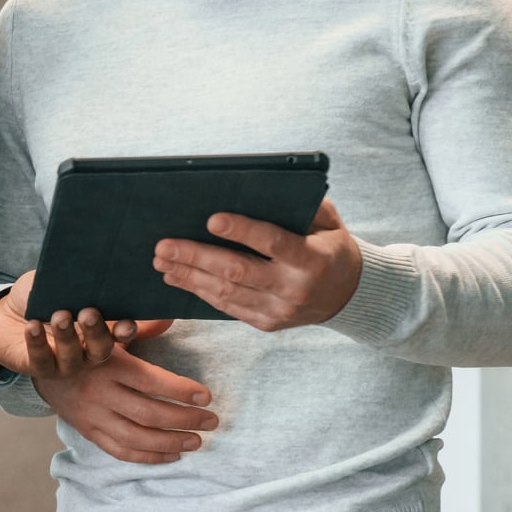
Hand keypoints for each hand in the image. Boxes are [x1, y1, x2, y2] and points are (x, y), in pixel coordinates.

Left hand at [0, 268, 134, 378]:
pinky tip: (31, 326)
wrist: (5, 313)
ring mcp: (63, 363)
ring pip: (72, 358)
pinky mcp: (38, 367)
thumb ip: (74, 278)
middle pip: (100, 349)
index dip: (126, 330)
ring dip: (67, 337)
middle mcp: (86, 350)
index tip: (125, 322)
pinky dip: (37, 343)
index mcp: (99, 328)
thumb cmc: (39, 297)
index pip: (120, 333)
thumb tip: (87, 264)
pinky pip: (41, 360)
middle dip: (96, 332)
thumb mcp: (58, 282)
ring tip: (59, 316)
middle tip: (88, 313)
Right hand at [35, 329, 216, 464]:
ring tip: (197, 441)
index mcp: (108, 364)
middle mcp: (100, 392)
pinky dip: (147, 457)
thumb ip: (140, 328)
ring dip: (170, 442)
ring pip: (136, 437)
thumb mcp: (107, 330)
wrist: (42, 364)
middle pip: (148, 413)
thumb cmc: (83, 344)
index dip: (181, 390)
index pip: (151, 381)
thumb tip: (171, 317)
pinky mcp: (88, 431)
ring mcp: (92, 416)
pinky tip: (171, 454)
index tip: (207, 396)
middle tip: (212, 421)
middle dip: (185, 419)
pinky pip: (119, 451)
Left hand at [152, 198, 361, 331]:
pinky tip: (179, 278)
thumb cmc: (331, 247)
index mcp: (313, 259)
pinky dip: (200, 292)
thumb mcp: (329, 222)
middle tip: (164, 245)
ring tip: (162, 261)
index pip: (273, 242)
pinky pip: (228, 307)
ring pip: (226, 293)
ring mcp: (279, 310)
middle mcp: (294, 288)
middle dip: (196, 257)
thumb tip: (262, 188)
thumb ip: (302, 206)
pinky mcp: (267, 323)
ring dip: (189, 276)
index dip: (242, 231)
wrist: (349, 295)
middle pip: (238, 271)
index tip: (211, 220)